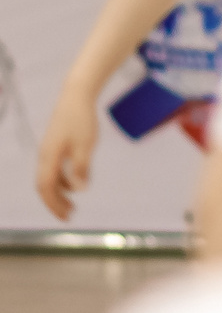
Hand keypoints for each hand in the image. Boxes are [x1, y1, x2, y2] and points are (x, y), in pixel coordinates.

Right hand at [34, 85, 98, 220]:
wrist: (76, 96)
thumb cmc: (82, 119)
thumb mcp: (86, 144)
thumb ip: (81, 167)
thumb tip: (80, 190)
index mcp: (49, 156)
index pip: (46, 187)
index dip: (54, 204)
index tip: (66, 216)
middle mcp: (44, 156)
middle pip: (44, 186)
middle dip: (55, 202)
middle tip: (69, 216)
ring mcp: (48, 151)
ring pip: (49, 178)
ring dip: (59, 193)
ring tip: (73, 205)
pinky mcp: (55, 147)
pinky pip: (54, 170)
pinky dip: (62, 181)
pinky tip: (76, 184)